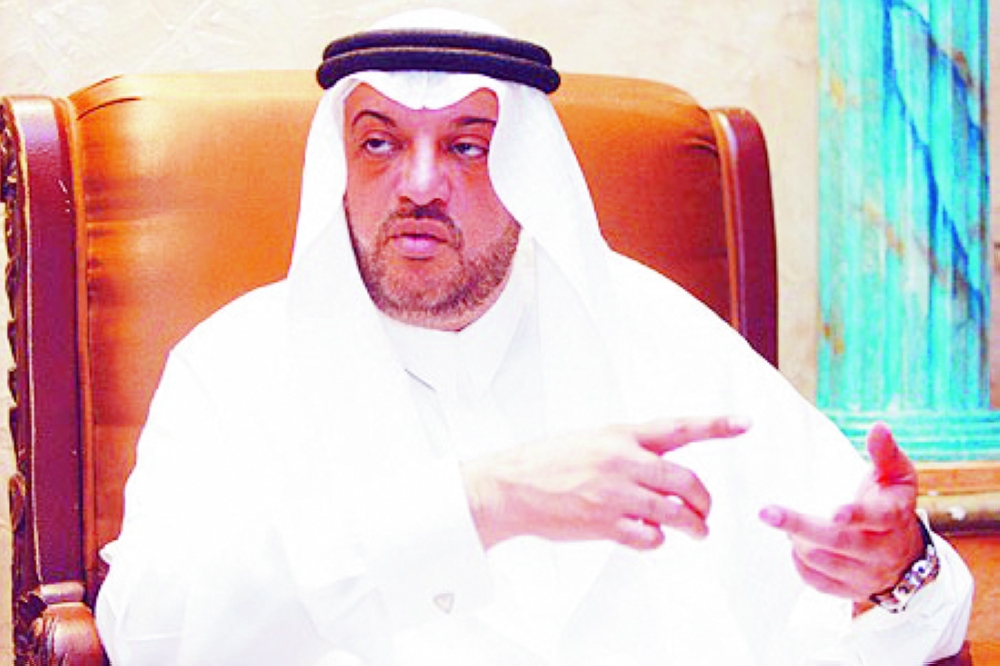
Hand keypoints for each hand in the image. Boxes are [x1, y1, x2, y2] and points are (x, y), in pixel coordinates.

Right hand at [463, 416, 747, 549]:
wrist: (510, 488)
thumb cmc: (546, 463)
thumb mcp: (590, 441)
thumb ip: (626, 450)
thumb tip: (657, 466)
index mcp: (620, 436)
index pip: (678, 428)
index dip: (715, 425)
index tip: (744, 423)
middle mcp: (623, 462)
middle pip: (687, 480)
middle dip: (704, 500)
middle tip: (706, 510)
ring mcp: (616, 495)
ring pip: (676, 513)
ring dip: (693, 526)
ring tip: (697, 531)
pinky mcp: (606, 524)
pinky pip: (650, 537)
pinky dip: (657, 540)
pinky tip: (650, 537)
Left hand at [759, 422, 924, 603]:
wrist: (908, 555)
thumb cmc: (893, 504)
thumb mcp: (897, 476)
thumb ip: (885, 452)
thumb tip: (878, 427)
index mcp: (894, 518)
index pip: (877, 519)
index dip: (855, 516)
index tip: (834, 512)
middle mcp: (882, 551)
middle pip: (839, 543)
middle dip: (801, 527)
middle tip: (768, 512)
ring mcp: (866, 574)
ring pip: (825, 563)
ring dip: (798, 542)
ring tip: (781, 520)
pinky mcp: (852, 591)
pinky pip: (818, 582)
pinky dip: (800, 564)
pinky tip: (793, 544)